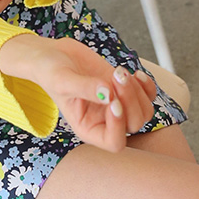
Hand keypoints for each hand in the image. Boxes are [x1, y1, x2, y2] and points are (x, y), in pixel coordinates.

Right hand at [0, 33, 157, 147]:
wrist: (55, 55)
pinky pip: (147, 96)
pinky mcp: (124, 91)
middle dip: (130, 100)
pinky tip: (135, 73)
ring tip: (119, 71)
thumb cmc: (51, 71)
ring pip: (144, 111)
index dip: (119, 125)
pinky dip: (147, 85)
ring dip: (138, 91)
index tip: (112, 100)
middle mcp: (104, 121)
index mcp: (88, 129)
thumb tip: (108, 94)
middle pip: (134, 124)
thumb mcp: (62, 80)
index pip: (114, 142)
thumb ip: (84, 88)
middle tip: (116, 75)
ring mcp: (116, 106)